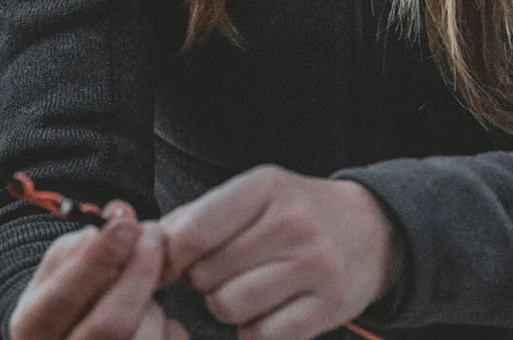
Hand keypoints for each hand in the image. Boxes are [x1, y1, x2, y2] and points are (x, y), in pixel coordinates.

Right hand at [9, 200, 187, 339]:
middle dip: (139, 274)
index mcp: (31, 331)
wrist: (71, 336)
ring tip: (144, 290)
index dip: (97, 260)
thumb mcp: (60, 269)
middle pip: (110, 327)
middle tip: (154, 236)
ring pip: (143, 337)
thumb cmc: (70, 296)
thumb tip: (118, 219)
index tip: (128, 225)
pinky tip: (153, 321)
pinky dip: (169, 327)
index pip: (60, 302)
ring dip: (152, 303)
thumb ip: (82, 244)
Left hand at [158, 166, 402, 339]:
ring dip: (227, 307)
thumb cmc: (293, 213)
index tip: (168, 264)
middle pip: (206, 275)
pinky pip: (261, 336)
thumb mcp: (252, 196)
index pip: (193, 232)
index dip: (168, 257)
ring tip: (247, 288)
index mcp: (267, 186)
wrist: (369, 230)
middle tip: (225, 270)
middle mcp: (292, 222)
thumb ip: (196, 218)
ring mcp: (314, 265)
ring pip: (229, 308)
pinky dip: (255, 331)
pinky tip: (270, 309)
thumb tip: (143, 243)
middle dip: (203, 280)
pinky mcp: (329, 305)